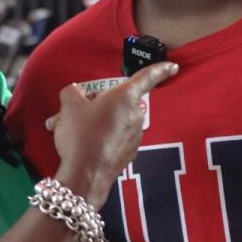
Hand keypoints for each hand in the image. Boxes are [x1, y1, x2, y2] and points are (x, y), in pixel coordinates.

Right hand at [50, 62, 177, 208]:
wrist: (84, 175)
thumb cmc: (81, 135)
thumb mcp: (69, 105)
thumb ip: (73, 92)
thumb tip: (75, 94)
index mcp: (125, 96)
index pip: (146, 77)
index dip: (159, 69)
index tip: (173, 66)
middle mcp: (135, 114)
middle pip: (119, 100)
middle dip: (97, 102)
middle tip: (74, 110)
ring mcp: (134, 136)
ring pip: (113, 119)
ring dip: (94, 120)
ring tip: (68, 129)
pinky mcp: (129, 153)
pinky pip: (113, 136)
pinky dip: (99, 136)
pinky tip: (80, 144)